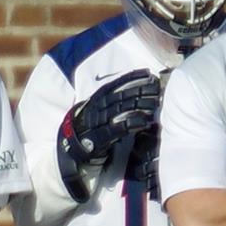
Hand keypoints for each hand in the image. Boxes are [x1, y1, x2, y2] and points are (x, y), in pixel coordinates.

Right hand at [58, 69, 160, 201]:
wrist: (69, 153)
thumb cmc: (89, 132)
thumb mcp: (97, 113)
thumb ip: (112, 104)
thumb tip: (137, 92)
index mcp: (94, 101)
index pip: (114, 86)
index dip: (130, 78)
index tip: (147, 73)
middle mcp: (94, 110)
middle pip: (119, 96)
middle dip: (138, 89)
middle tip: (156, 87)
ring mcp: (95, 124)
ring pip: (118, 111)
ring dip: (138, 105)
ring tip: (155, 102)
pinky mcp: (98, 140)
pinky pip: (116, 130)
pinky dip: (130, 124)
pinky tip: (144, 122)